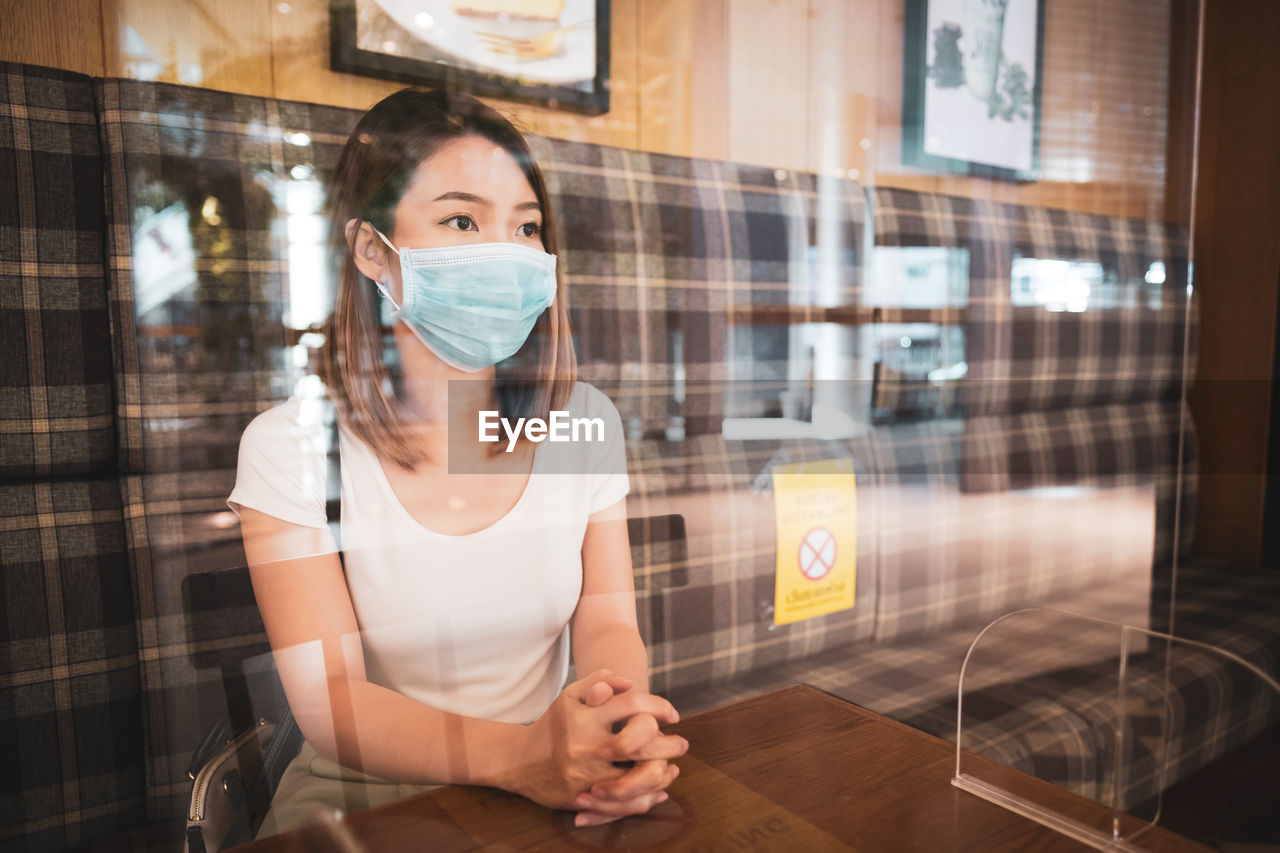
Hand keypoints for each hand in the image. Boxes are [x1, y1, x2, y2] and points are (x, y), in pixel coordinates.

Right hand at [503, 670, 685, 819]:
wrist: (519, 760)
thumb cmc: (552, 725)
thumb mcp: (570, 696)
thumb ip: (600, 681)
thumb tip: (629, 683)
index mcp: (585, 717)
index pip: (630, 705)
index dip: (658, 707)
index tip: (673, 715)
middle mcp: (586, 746)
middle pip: (636, 744)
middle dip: (667, 744)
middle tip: (682, 743)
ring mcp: (585, 775)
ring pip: (632, 779)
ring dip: (660, 774)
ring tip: (672, 767)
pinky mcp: (583, 798)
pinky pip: (620, 804)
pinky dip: (645, 799)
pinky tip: (658, 791)